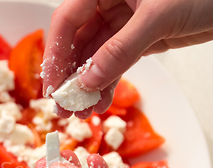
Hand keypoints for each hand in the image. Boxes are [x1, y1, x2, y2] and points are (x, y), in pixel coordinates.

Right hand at [42, 0, 212, 117]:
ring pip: (96, 56)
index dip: (57, 53)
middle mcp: (110, 1)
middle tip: (62, 105)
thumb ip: (121, 50)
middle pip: (78, 41)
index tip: (53, 85)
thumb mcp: (159, 17)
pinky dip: (109, 83)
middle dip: (69, 75)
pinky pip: (116, 63)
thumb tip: (89, 81)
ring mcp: (125, 21)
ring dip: (88, 85)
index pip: (68, 19)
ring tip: (81, 111)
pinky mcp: (141, 38)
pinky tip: (101, 101)